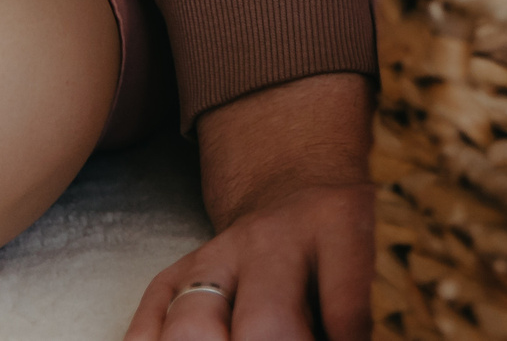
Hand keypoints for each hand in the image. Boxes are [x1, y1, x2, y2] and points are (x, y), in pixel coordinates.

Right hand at [126, 74, 372, 340]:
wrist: (291, 181)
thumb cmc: (334, 238)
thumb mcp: (362, 253)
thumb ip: (349, 305)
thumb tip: (338, 335)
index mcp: (336, 225)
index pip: (346, 306)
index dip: (344, 339)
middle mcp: (272, 239)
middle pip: (265, 323)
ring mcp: (216, 255)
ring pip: (192, 327)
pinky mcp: (173, 274)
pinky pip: (144, 326)